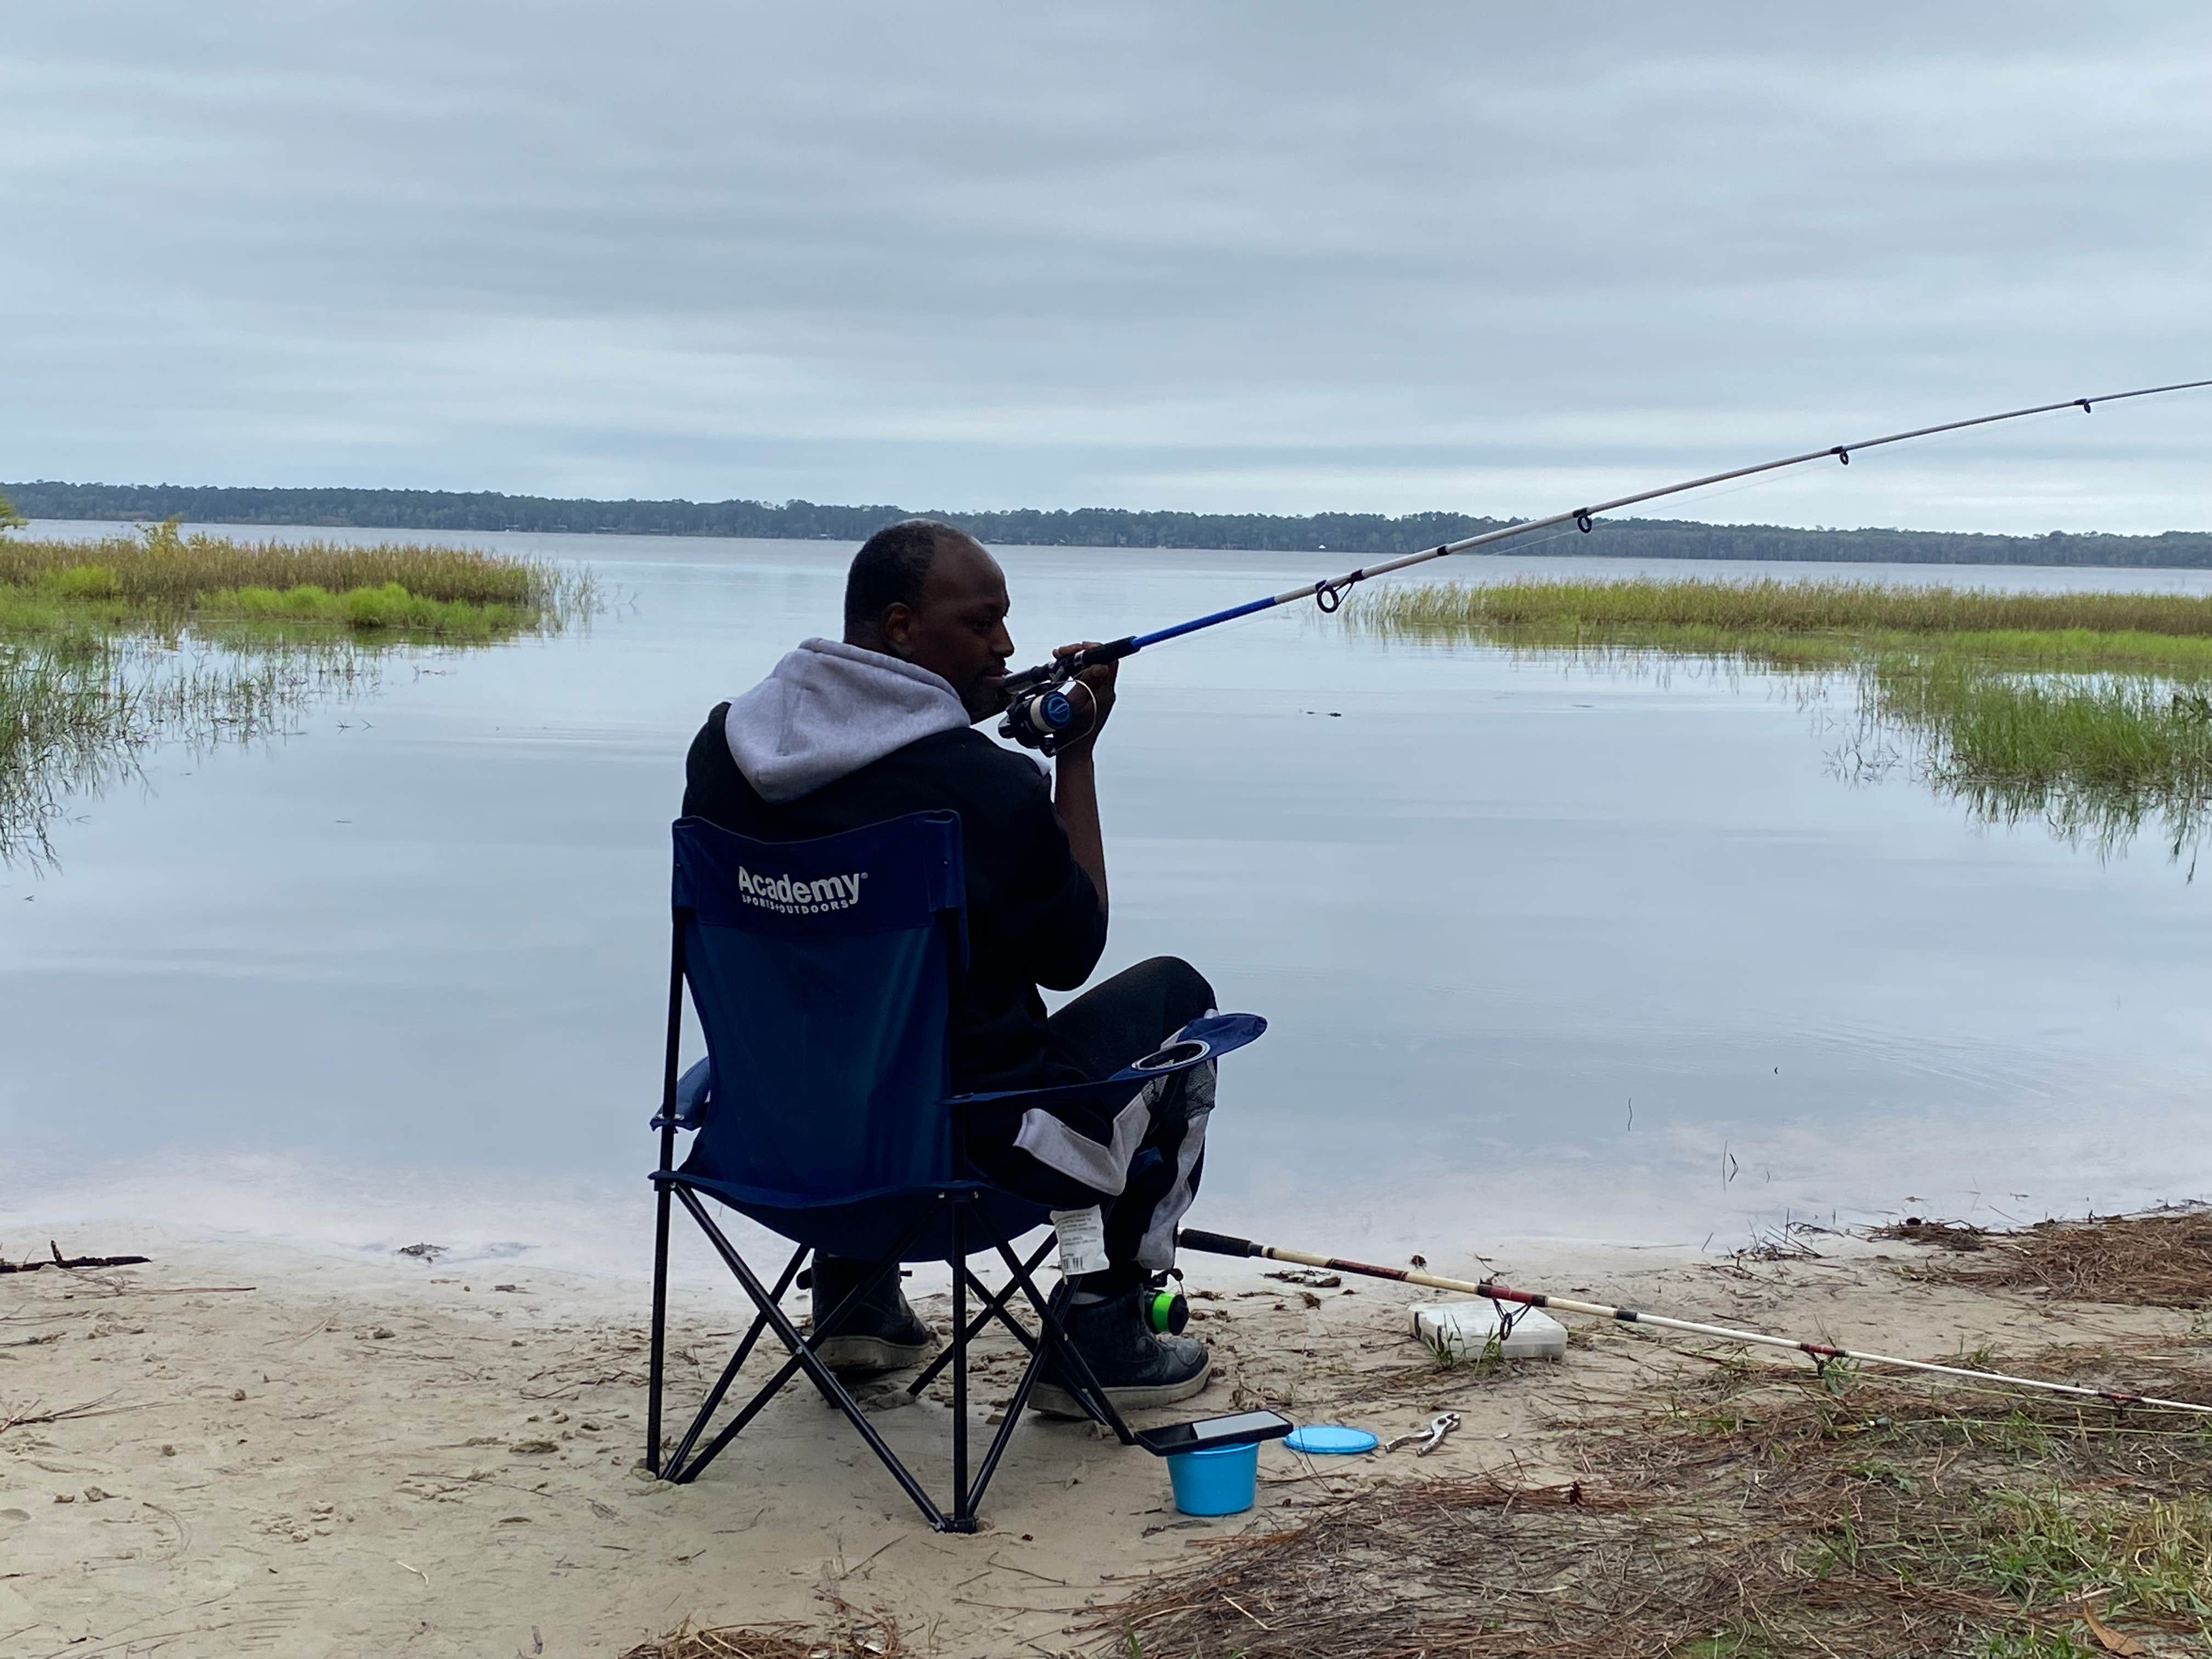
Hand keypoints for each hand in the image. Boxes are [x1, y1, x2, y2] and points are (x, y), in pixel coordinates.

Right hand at [1051, 641, 1116, 757]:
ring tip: (1058, 659)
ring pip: (1092, 668)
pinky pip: (1087, 678)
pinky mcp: (1092, 699)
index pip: (1109, 659)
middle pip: (1100, 661)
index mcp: (1105, 692)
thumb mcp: (1074, 705)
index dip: (1094, 649)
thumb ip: (1087, 683)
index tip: (1076, 648)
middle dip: (1081, 652)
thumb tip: (1101, 664)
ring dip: (1076, 661)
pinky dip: (1075, 671)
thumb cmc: (1071, 734)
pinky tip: (1061, 671)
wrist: (1072, 753)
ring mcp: (1100, 696)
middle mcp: (1105, 692)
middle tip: (1061, 653)